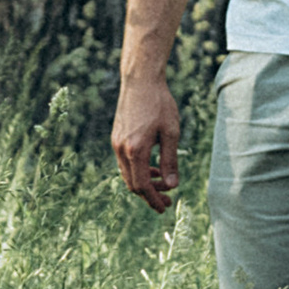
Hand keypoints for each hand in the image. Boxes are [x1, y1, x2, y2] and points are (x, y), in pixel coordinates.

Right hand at [112, 74, 182, 210]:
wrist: (140, 81)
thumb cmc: (159, 104)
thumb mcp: (171, 133)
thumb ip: (170, 161)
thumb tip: (172, 185)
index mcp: (135, 150)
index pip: (142, 185)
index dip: (153, 199)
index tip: (164, 207)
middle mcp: (121, 149)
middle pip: (133, 183)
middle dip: (149, 195)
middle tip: (166, 200)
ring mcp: (116, 143)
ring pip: (127, 174)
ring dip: (143, 183)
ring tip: (161, 183)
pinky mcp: (116, 137)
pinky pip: (124, 163)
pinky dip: (137, 170)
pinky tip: (152, 167)